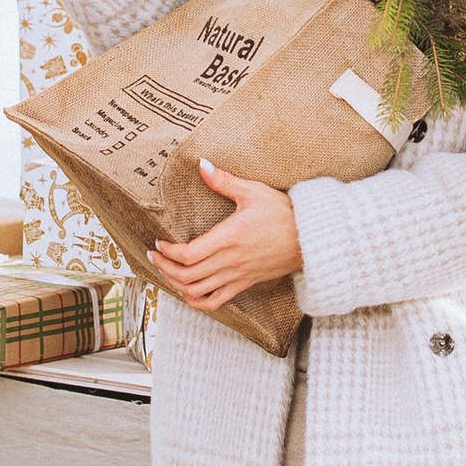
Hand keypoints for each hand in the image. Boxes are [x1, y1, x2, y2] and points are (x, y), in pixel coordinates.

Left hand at [152, 160, 301, 311]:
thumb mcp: (252, 191)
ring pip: (197, 291)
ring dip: (176, 284)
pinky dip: (196, 300)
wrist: (310, 239)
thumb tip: (201, 164)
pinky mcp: (245, 284)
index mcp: (230, 238)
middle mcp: (231, 261)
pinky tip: (188, 290)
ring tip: (166, 271)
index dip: (168, 252)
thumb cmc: (283, 213)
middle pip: (187, 275)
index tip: (159, 242)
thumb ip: (223, 180)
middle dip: (164, 267)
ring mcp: (238, 276)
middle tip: (155, 255)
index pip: (189, 254)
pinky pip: (215, 301)